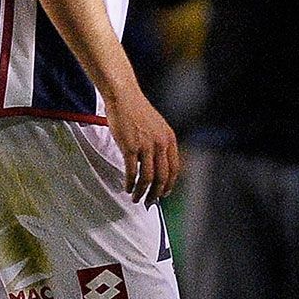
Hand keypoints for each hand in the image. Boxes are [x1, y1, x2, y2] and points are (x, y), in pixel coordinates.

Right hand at [105, 90, 180, 206]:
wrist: (123, 97)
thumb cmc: (136, 110)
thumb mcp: (156, 126)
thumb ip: (158, 143)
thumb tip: (153, 162)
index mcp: (170, 140)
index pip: (174, 169)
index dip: (169, 184)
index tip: (163, 193)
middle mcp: (161, 144)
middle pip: (162, 177)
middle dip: (156, 193)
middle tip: (150, 202)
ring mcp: (146, 146)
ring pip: (148, 177)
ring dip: (142, 191)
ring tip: (136, 198)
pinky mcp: (130, 147)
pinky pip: (132, 171)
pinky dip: (130, 182)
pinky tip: (127, 187)